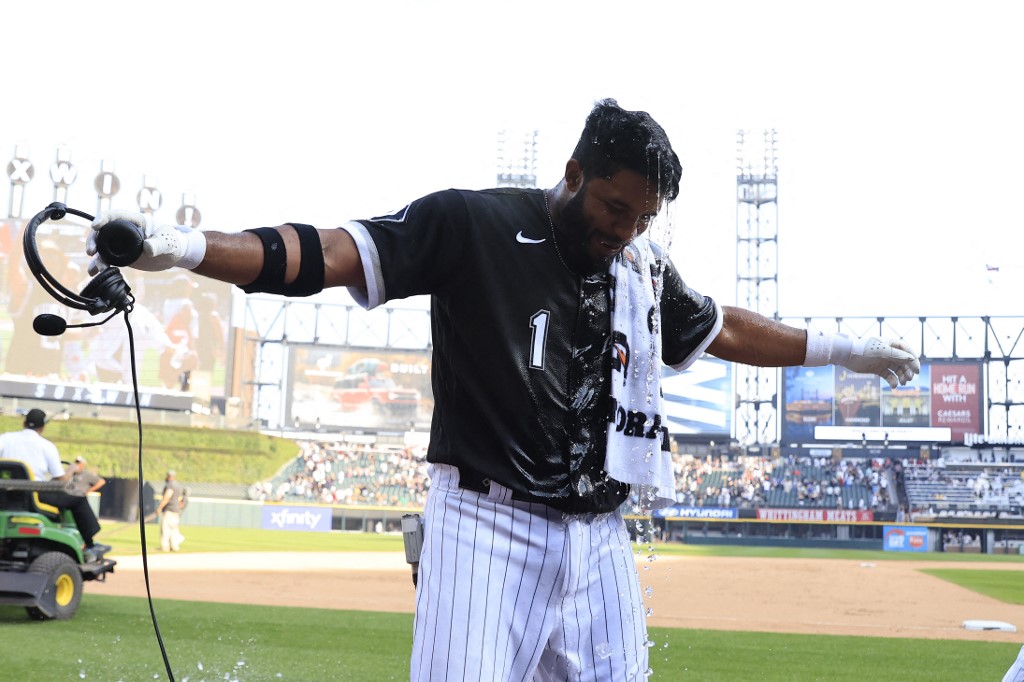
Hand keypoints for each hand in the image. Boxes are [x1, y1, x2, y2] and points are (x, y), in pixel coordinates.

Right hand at [88, 210, 205, 273]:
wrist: (175, 254)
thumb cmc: (173, 242)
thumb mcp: (167, 241)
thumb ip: (158, 244)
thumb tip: (147, 248)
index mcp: (135, 220)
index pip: (115, 215)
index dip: (103, 218)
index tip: (95, 226)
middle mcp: (124, 230)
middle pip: (102, 232)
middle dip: (93, 240)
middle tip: (91, 252)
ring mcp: (122, 243)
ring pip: (102, 247)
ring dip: (96, 257)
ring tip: (95, 269)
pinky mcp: (122, 256)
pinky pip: (108, 259)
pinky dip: (101, 265)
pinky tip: (95, 273)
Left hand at [838, 337, 920, 388]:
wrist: (848, 355)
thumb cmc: (865, 349)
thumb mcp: (882, 351)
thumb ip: (897, 355)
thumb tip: (913, 358)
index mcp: (891, 344)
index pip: (908, 352)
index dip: (914, 361)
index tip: (917, 370)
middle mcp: (889, 353)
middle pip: (904, 362)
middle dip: (908, 371)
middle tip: (908, 379)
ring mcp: (884, 361)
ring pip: (898, 370)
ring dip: (902, 377)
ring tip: (902, 383)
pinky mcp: (878, 370)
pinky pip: (889, 376)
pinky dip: (892, 381)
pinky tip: (893, 386)